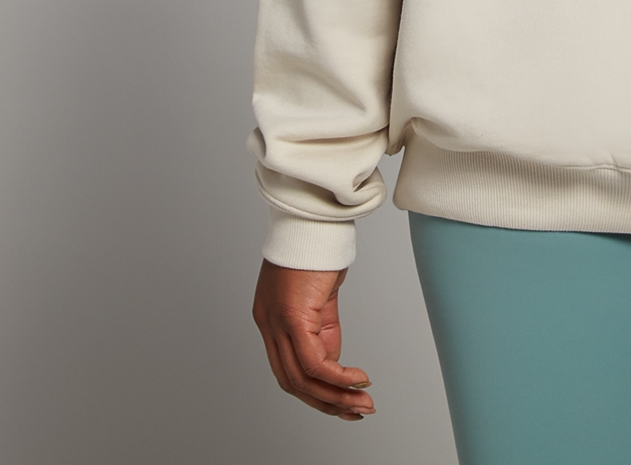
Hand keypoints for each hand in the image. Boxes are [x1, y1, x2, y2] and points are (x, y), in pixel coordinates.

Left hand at [252, 261, 374, 419]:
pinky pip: (314, 362)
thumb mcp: (320, 296)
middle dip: (327, 403)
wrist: (312, 217)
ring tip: (363, 404)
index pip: (288, 370)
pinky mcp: (292, 316)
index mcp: (271, 321)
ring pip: (302, 379)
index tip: (342, 402)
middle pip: (292, 383)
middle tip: (357, 413)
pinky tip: (358, 381)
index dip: (315, 392)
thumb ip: (322, 328)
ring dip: (335, 397)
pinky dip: (339, 377)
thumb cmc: (317, 247)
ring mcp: (275, 323)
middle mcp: (267, 326)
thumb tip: (333, 359)